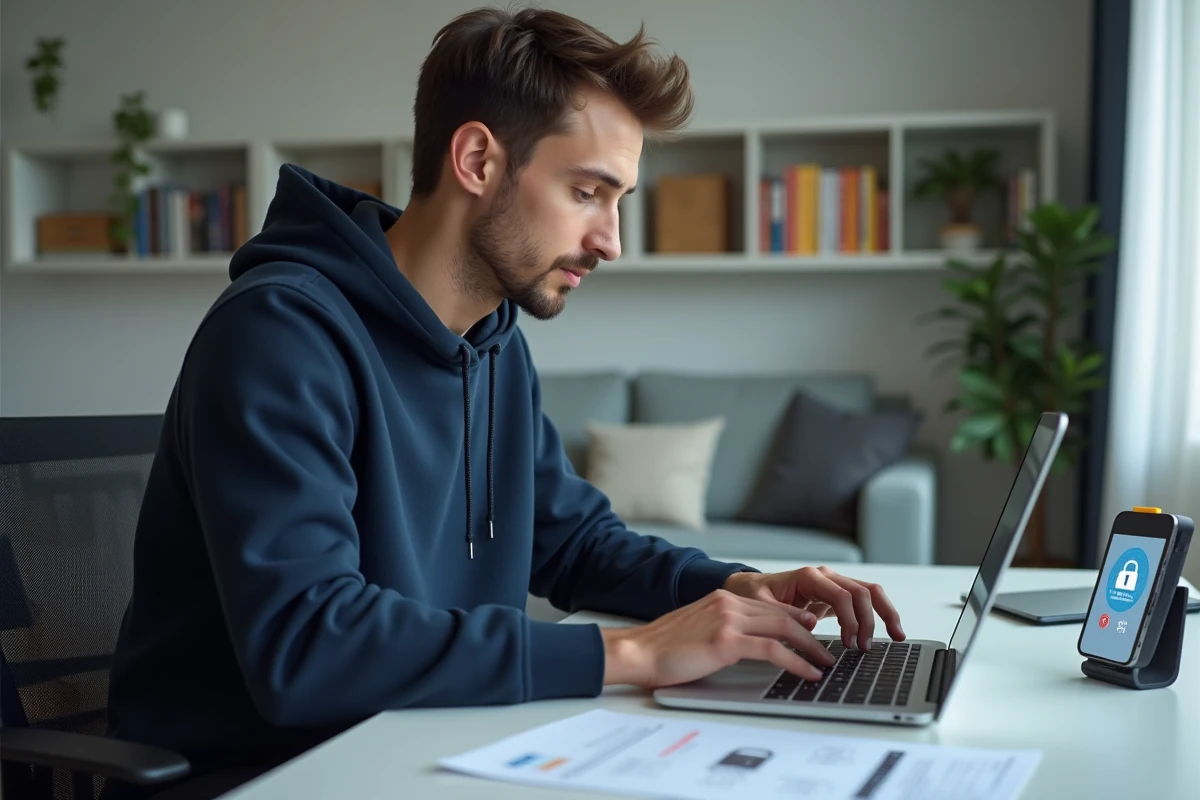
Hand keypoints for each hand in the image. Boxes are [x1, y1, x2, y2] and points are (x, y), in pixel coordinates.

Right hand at [601, 589, 837, 688]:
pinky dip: (797, 662)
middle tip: (828, 651)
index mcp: (723, 598)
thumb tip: (749, 644)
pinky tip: (808, 673)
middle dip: (811, 634)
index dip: (797, 620)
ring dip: (811, 648)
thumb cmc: (663, 648)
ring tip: (825, 664)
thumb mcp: (699, 629)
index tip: (814, 633)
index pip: (771, 607)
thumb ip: (724, 628)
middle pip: (784, 615)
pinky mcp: (726, 640)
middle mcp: (729, 603)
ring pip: (784, 628)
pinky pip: (773, 650)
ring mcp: (728, 619)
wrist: (637, 651)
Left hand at [722, 566, 904, 651]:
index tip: (850, 644)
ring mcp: (833, 584)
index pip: (842, 596)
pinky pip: (863, 602)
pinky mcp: (836, 595)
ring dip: (885, 613)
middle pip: (863, 591)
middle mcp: (825, 576)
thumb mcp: (761, 608)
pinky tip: (888, 632)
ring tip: (897, 636)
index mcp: (808, 577)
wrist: (748, 590)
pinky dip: (878, 614)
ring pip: (869, 592)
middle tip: (867, 647)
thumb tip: (812, 625)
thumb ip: (785, 615)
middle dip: (872, 619)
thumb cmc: (752, 597)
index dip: (851, 621)